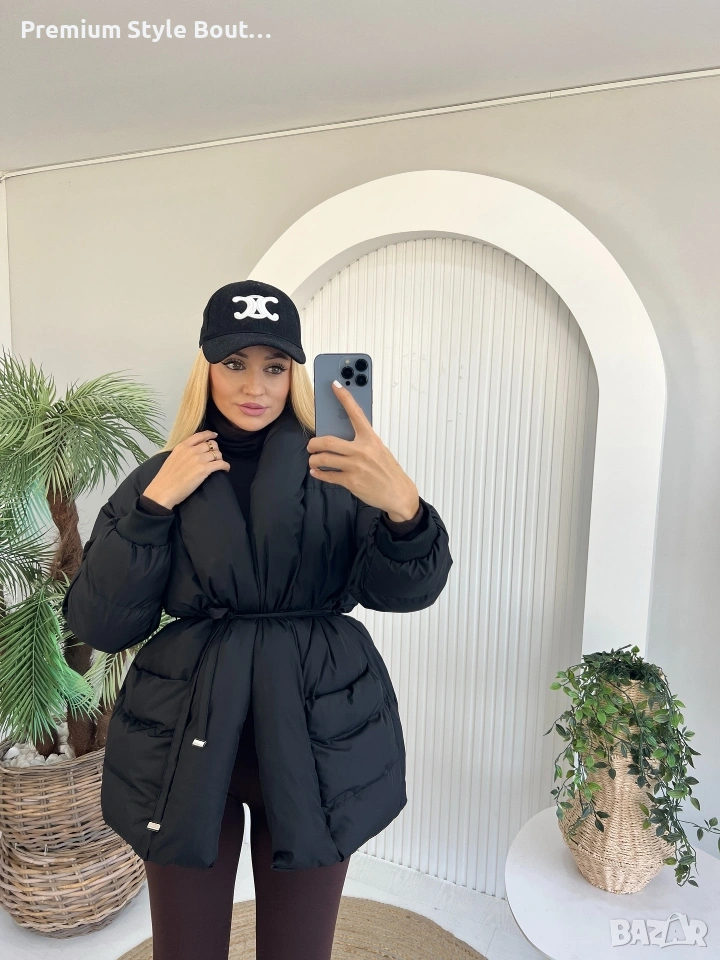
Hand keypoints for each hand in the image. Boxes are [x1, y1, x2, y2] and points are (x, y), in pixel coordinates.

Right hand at [142, 431, 229, 508]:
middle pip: (211, 444)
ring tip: (219, 464)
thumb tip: (192, 451)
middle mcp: (191, 450)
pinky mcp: (204, 469)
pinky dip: (225, 466)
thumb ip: (183, 452)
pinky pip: (221, 464)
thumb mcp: (172, 458)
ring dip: (220, 458)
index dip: (210, 434)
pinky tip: (225, 469)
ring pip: (217, 454)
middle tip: (215, 456)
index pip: (200, 435)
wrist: (163, 490)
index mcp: (182, 446)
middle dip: (216, 449)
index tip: (214, 435)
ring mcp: (198, 459)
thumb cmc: (166, 478)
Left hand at [307, 381, 419, 520]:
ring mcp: (355, 467)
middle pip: (328, 441)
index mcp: (371, 439)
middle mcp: (362, 450)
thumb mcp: (379, 450)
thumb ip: (362, 442)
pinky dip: (319, 474)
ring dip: (314, 460)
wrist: (398, 493)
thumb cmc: (388, 470)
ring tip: (313, 460)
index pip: (356, 413)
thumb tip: (341, 436)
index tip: (335, 386)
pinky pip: (328, 475)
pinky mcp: (351, 481)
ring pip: (324, 459)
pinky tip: (317, 472)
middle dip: (314, 443)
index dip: (344, 397)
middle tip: (311, 445)